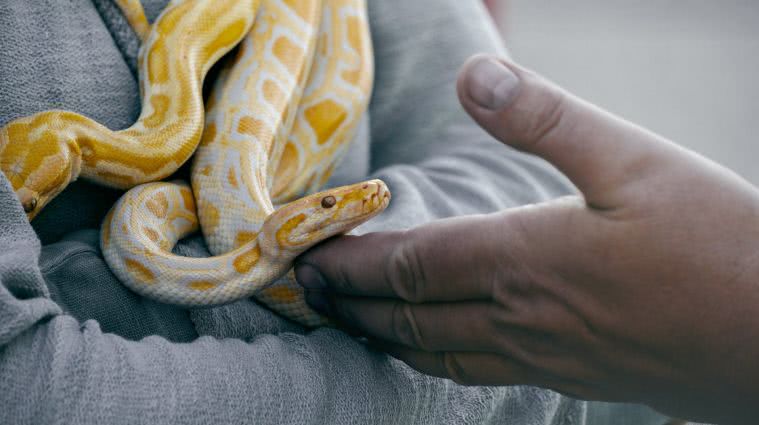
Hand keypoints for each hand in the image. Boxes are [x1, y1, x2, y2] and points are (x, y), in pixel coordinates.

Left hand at [295, 55, 758, 423]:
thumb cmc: (717, 246)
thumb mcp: (633, 160)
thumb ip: (546, 119)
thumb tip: (476, 76)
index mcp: (526, 260)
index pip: (411, 266)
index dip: (355, 262)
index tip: (311, 256)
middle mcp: (521, 317)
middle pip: (410, 316)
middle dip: (353, 303)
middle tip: (309, 294)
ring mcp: (545, 356)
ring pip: (438, 353)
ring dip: (386, 337)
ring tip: (353, 325)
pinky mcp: (573, 376)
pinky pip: (480, 373)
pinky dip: (436, 360)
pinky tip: (436, 354)